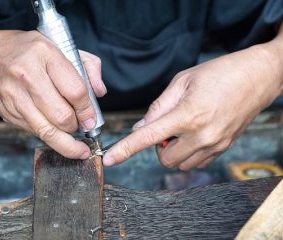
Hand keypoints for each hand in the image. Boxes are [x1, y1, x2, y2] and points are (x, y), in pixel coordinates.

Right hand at [0, 30, 105, 158]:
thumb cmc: (24, 50)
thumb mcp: (59, 45)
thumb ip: (87, 65)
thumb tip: (100, 92)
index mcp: (45, 54)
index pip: (75, 91)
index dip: (88, 110)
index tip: (93, 119)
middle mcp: (28, 76)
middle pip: (62, 116)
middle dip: (78, 126)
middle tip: (83, 125)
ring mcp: (15, 97)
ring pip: (48, 131)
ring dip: (67, 142)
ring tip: (77, 145)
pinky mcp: (8, 113)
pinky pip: (35, 132)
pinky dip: (51, 138)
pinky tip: (58, 134)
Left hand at [103, 42, 282, 169]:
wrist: (257, 76)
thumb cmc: (220, 73)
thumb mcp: (182, 81)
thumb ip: (159, 106)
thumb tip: (141, 126)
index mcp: (188, 114)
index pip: (148, 137)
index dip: (126, 149)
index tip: (110, 159)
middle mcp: (202, 135)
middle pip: (164, 159)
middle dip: (157, 147)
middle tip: (166, 127)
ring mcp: (215, 144)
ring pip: (181, 164)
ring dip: (174, 151)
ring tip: (183, 129)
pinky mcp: (224, 148)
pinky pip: (197, 162)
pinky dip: (189, 153)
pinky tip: (194, 134)